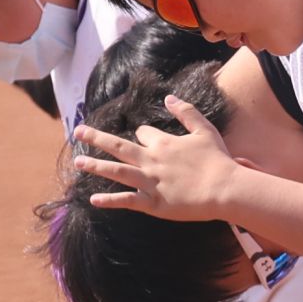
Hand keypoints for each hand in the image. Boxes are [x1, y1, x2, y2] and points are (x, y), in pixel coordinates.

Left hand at [70, 98, 242, 220]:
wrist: (225, 188)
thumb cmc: (218, 160)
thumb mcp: (205, 130)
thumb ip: (186, 112)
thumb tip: (168, 97)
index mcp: (163, 143)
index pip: (143, 134)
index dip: (142, 135)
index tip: (144, 139)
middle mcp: (152, 160)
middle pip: (118, 147)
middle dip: (96, 138)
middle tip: (78, 132)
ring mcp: (150, 182)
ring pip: (116, 172)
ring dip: (95, 166)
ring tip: (77, 162)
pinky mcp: (153, 203)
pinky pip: (127, 201)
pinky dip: (109, 201)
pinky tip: (93, 200)